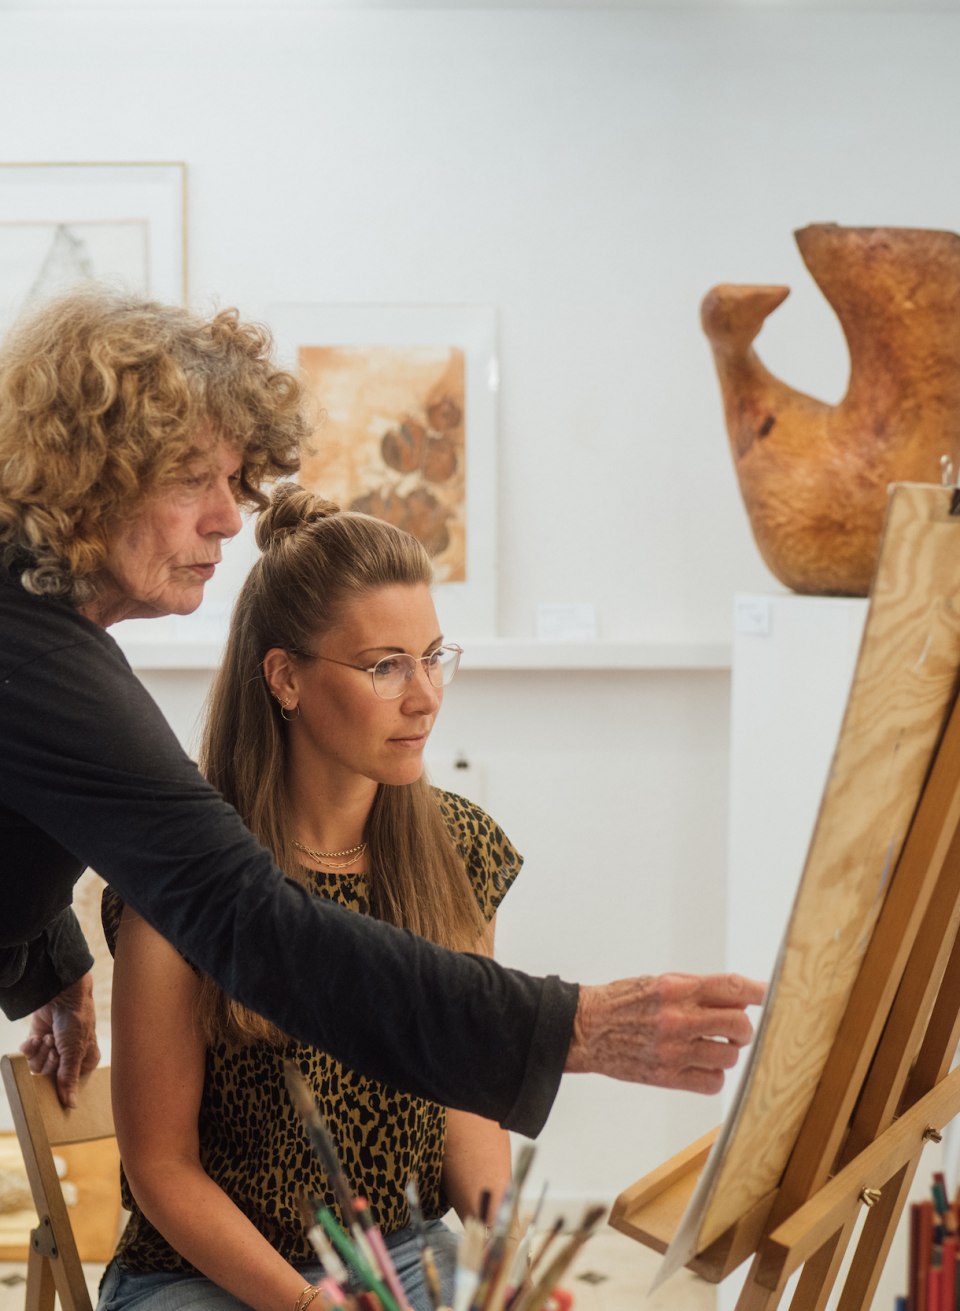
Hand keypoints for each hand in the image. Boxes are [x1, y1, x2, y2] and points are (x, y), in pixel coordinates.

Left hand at [20, 973, 100, 1107]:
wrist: (60, 994)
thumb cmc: (76, 1021)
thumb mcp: (73, 1052)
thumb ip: (69, 1080)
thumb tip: (70, 1105)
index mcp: (85, 1061)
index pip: (68, 1084)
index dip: (59, 1080)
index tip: (59, 1068)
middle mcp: (69, 1056)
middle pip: (50, 1077)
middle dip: (49, 1062)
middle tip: (54, 1049)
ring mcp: (53, 1048)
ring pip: (37, 1067)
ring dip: (40, 1053)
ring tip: (48, 1038)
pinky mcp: (38, 1041)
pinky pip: (27, 1056)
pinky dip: (30, 1047)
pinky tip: (37, 1037)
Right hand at [565, 972, 765, 1093]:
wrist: (586, 1028)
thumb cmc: (622, 1002)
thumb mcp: (659, 982)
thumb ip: (698, 989)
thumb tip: (738, 1000)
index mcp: (676, 989)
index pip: (732, 988)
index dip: (759, 992)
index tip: (772, 995)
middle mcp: (677, 1019)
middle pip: (738, 1026)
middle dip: (742, 1029)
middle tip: (733, 1029)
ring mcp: (673, 1050)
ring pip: (729, 1057)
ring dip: (727, 1053)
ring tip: (710, 1047)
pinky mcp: (667, 1076)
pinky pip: (711, 1083)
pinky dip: (713, 1075)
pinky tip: (700, 1065)